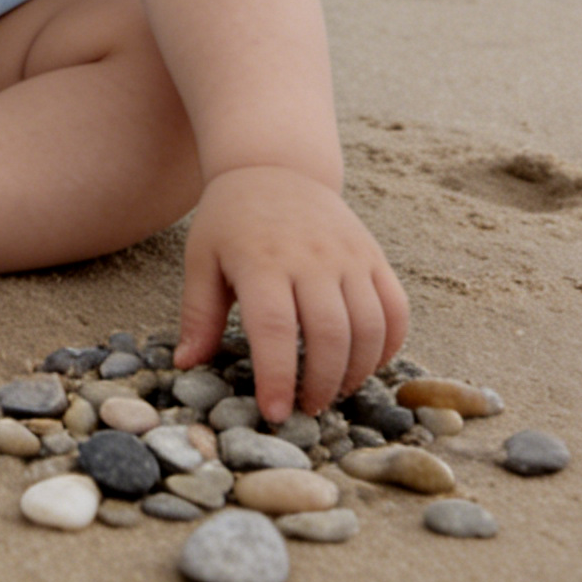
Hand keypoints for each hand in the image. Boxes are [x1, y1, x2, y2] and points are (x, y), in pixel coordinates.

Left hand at [173, 165, 408, 423]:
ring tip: (334, 391)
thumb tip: (186, 365)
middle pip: (330, 335)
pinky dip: (388, 346)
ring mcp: (348, 256)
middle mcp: (311, 258)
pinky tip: (366, 364)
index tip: (275, 413)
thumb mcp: (202, 259)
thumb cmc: (231, 221)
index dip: (278, 377)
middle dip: (322, 384)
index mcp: (262, 261)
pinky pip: (396, 309)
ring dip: (357, 372)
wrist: (275, 167)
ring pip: (369, 327)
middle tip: (306, 408)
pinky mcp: (373, 256)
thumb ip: (198, 314)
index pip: (275, 329)